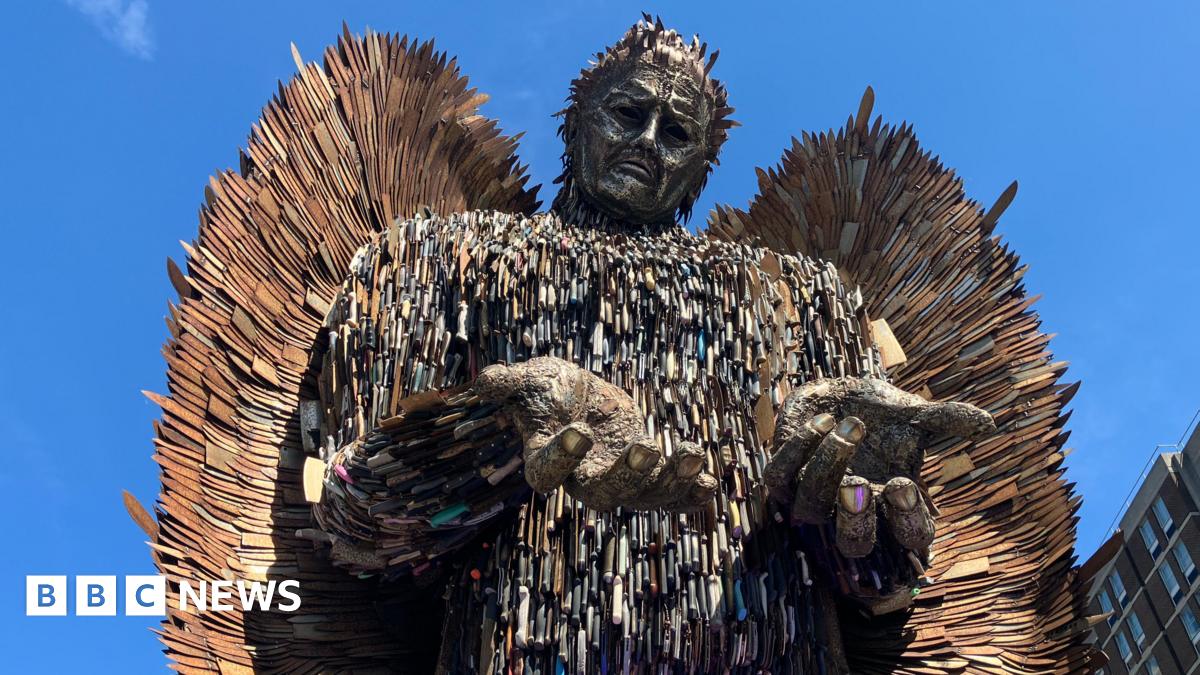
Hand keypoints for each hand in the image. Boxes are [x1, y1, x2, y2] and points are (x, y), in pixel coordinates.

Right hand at [473, 357, 717, 510]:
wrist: (579, 398)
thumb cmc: (549, 390)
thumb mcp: (529, 379)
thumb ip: (509, 383)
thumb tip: (485, 381)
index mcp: (547, 460)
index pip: (548, 473)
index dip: (562, 458)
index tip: (577, 431)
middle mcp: (584, 478)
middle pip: (604, 494)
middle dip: (629, 475)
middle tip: (647, 447)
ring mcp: (620, 480)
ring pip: (645, 497)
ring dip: (672, 480)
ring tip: (693, 453)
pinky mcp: (649, 474)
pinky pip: (673, 497)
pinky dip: (693, 493)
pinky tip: (711, 481)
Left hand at [764, 377, 994, 558]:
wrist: (836, 397)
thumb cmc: (882, 416)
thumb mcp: (915, 416)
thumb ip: (947, 420)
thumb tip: (987, 423)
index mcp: (893, 508)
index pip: (909, 537)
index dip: (906, 519)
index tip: (903, 483)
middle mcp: (852, 512)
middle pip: (853, 543)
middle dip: (855, 518)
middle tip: (859, 484)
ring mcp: (813, 498)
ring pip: (810, 508)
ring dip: (827, 468)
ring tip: (848, 428)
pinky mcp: (783, 477)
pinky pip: (778, 478)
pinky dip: (796, 451)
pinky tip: (820, 421)